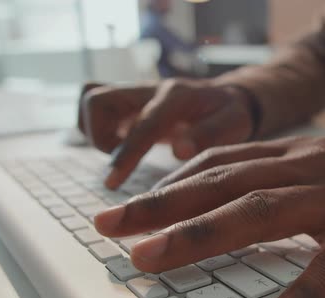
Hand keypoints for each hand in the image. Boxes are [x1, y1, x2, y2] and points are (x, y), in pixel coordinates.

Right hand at [78, 79, 252, 188]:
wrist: (226, 97)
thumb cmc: (230, 114)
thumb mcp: (235, 123)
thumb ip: (210, 135)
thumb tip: (180, 152)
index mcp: (177, 96)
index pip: (143, 123)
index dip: (126, 153)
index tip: (113, 182)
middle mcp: (149, 88)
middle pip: (97, 99)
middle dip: (98, 137)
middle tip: (121, 165)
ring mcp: (135, 92)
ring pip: (90, 99)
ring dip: (94, 133)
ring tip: (121, 156)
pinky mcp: (126, 101)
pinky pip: (93, 106)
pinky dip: (95, 129)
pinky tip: (118, 147)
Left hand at [94, 136, 324, 297]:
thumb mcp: (317, 162)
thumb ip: (274, 174)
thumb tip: (223, 194)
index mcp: (289, 154)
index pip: (217, 163)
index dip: (167, 183)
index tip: (125, 205)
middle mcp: (303, 169)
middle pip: (222, 183)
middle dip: (162, 205)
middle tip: (112, 227)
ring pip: (261, 212)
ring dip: (202, 235)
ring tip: (153, 260)